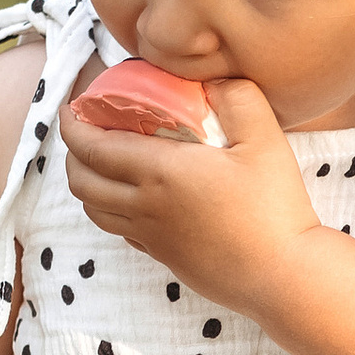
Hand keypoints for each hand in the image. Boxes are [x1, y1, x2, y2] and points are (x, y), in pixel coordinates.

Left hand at [58, 75, 319, 315]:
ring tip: (101, 162)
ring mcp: (151, 236)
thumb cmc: (275, 207)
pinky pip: (119, 230)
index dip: (73, 125)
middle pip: (82, 180)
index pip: (93, 146)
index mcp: (161, 172)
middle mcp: (145, 205)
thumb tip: (209, 78)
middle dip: (73, 152)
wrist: (282, 275)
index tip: (72, 107)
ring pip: (94, 209)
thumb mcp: (264, 139)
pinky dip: (110, 208)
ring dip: (86, 182)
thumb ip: (237, 97)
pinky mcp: (164, 257)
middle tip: (85, 130)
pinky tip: (132, 196)